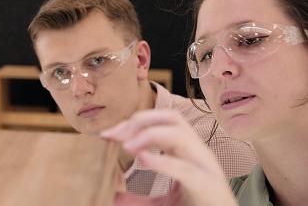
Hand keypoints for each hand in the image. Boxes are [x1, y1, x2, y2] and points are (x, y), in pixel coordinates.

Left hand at [101, 109, 235, 205]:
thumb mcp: (161, 203)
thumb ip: (139, 198)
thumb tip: (114, 197)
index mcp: (187, 152)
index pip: (159, 122)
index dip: (131, 123)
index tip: (105, 135)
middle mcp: (197, 153)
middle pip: (172, 118)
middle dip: (141, 120)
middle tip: (116, 136)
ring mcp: (205, 167)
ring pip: (181, 134)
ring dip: (149, 135)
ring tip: (127, 147)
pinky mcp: (208, 187)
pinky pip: (186, 169)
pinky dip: (163, 162)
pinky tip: (143, 160)